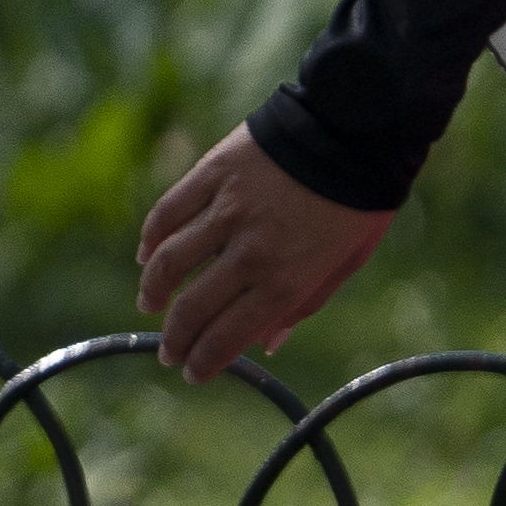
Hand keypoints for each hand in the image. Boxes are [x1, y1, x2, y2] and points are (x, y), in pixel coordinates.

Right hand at [136, 126, 389, 382]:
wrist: (354, 133)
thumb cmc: (357, 205)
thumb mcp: (344, 264)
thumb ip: (303, 303)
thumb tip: (268, 345)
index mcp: (287, 279)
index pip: (231, 333)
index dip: (207, 359)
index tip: (193, 372)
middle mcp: (251, 251)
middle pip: (195, 306)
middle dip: (176, 338)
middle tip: (169, 353)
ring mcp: (227, 211)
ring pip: (170, 261)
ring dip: (154, 290)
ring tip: (150, 306)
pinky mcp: (212, 175)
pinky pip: (169, 212)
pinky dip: (152, 237)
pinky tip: (147, 255)